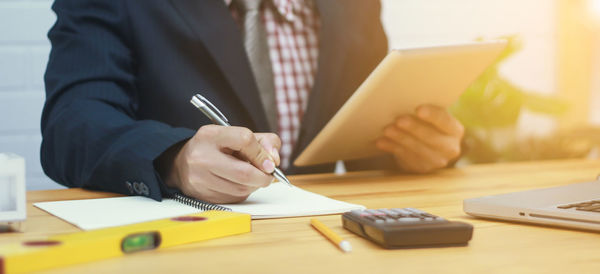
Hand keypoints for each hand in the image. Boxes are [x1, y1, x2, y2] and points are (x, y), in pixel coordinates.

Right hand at [165, 125, 280, 202]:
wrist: (181, 164)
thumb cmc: (214, 148)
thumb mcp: (234, 135)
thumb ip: (262, 141)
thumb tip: (275, 159)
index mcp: (210, 136)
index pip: (244, 139)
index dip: (262, 152)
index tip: (271, 162)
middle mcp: (202, 157)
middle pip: (243, 172)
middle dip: (263, 176)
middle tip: (269, 175)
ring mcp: (200, 179)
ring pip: (241, 189)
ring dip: (254, 185)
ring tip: (252, 177)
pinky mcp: (202, 196)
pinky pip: (234, 198)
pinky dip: (243, 193)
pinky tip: (238, 184)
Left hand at [375, 104, 463, 172]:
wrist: (425, 145)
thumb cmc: (426, 123)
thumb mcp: (430, 117)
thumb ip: (424, 111)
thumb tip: (405, 101)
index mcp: (455, 130)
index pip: (445, 121)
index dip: (432, 115)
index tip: (418, 109)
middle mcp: (450, 148)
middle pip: (431, 138)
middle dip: (414, 128)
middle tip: (399, 120)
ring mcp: (436, 162)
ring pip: (416, 149)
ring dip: (400, 138)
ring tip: (387, 130)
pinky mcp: (421, 169)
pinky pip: (405, 158)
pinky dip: (392, 148)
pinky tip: (381, 141)